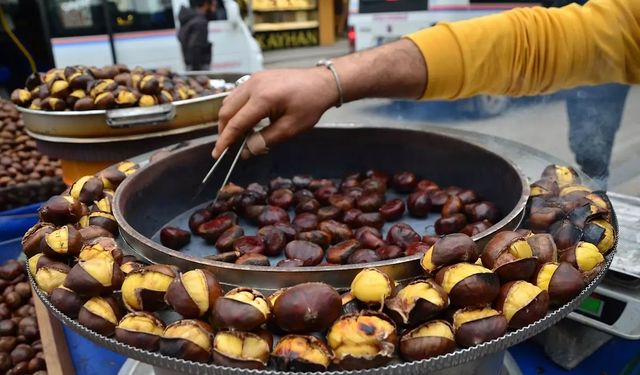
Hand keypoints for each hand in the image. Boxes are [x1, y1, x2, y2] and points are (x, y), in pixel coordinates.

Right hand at [213, 68, 337, 158]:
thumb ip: (265, 140)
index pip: (236, 123)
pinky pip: (237, 94)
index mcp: (263, 98)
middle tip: (227, 148)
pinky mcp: (255, 77)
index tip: (217, 154)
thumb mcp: (290, 128)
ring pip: (228, 101)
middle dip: (224, 131)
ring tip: (237, 136)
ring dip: (228, 120)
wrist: (321, 82)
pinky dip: (235, 109)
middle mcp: (253, 85)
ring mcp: (253, 79)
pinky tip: (244, 121)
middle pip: (226, 111)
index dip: (225, 141)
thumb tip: (245, 152)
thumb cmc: (310, 105)